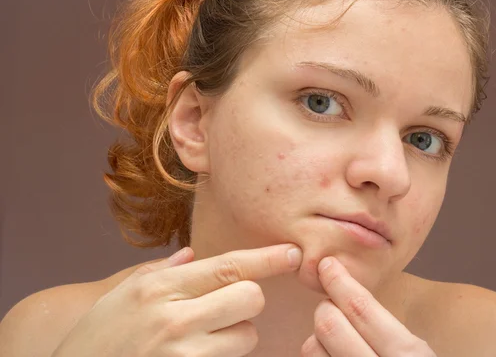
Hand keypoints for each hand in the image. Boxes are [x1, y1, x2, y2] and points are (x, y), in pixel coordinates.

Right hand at [51, 244, 302, 356]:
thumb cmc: (97, 338)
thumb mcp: (122, 294)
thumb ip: (163, 271)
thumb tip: (195, 256)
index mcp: (160, 288)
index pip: (228, 266)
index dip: (266, 259)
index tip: (293, 254)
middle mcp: (174, 319)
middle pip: (250, 298)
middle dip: (245, 302)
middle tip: (223, 310)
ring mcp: (184, 355)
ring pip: (247, 336)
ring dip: (236, 335)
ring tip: (202, 340)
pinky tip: (197, 355)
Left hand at [301, 257, 436, 356]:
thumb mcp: (415, 354)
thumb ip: (385, 332)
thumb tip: (346, 297)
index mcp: (408, 356)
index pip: (362, 309)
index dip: (340, 282)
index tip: (327, 266)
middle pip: (328, 324)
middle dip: (326, 309)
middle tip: (332, 308)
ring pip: (312, 348)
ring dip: (317, 339)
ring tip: (335, 343)